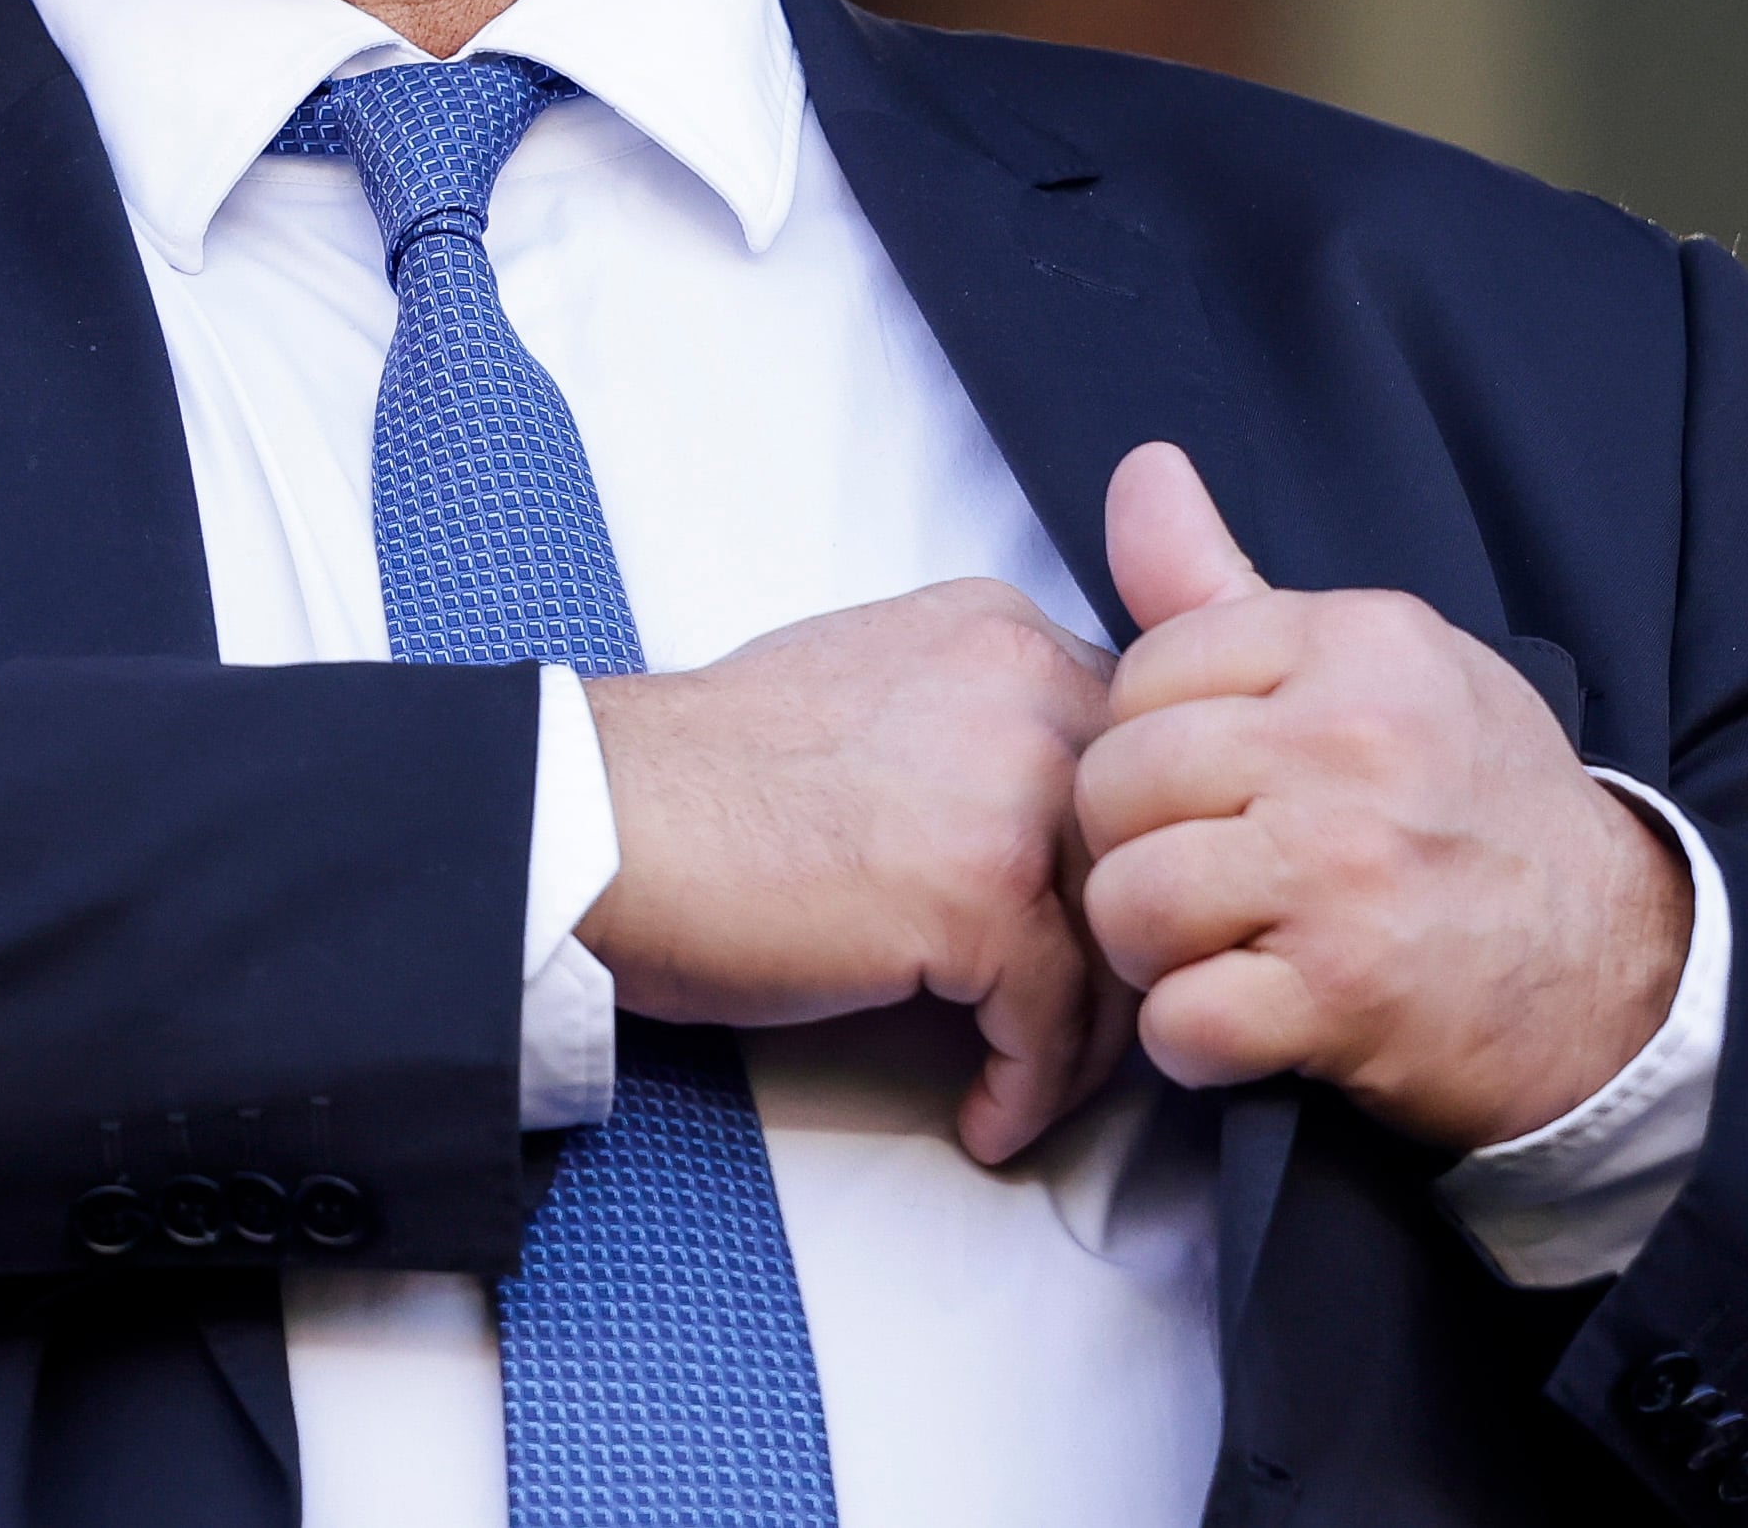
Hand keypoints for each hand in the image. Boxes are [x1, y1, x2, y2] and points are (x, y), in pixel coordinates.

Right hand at [580, 579, 1128, 1164]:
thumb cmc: (702, 779)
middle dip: (1119, 956)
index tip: (1092, 940)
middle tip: (1076, 1030)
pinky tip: (986, 1113)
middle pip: (1144, 849)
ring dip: (1084, 1040)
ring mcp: (1011, 787)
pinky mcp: (978, 891)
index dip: (1115, 866)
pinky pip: (1055, 1019)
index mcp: (1001, 634)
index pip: (1134, 760)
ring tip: (1028, 1082)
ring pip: (1117, 942)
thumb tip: (1043, 821)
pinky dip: (1029, 1086)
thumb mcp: (872, 690)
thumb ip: (977, 725)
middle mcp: (1027, 688)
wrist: (603, 820)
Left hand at [1075, 444, 1691, 1151]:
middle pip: (1117, 785)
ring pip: (1130, 899)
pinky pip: (1182, 1020)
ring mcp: (1345, 870)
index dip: (1144, 744)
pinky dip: (1192, 1043)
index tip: (1200, 790)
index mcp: (1356, 643)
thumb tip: (1140, 466)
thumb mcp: (1384, 664)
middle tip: (1191, 880)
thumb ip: (1230, 583)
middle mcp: (1350, 742)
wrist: (1618, 967)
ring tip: (1206, 950)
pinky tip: (1239, 1022)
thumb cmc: (1482, 806)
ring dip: (1148, 951)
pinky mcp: (1344, 995)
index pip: (1146, 673)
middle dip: (1129, 848)